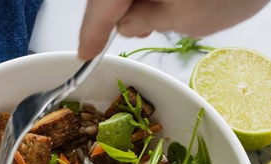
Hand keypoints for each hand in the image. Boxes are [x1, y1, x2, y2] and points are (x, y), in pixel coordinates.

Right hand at [78, 0, 269, 59]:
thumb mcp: (185, 17)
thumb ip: (145, 19)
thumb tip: (129, 21)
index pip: (101, 2)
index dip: (91, 31)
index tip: (86, 53)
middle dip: (111, 13)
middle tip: (115, 39)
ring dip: (131, 2)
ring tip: (149, 22)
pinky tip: (161, 4)